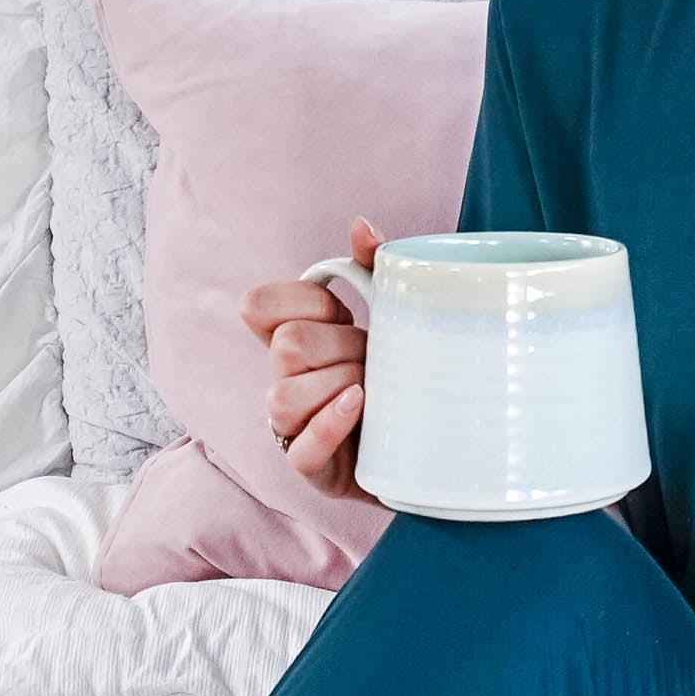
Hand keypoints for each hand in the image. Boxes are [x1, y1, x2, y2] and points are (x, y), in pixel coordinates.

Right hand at [239, 215, 380, 499]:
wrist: (436, 441)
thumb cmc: (401, 373)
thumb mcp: (392, 316)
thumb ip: (373, 268)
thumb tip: (362, 226)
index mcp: (291, 340)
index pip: (257, 305)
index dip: (303, 301)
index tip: (343, 311)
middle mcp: (282, 381)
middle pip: (286, 346)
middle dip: (341, 345)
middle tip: (375, 356)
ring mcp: (293, 429)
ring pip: (284, 397)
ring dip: (340, 384)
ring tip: (375, 389)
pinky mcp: (314, 469)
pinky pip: (302, 449)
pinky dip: (331, 423)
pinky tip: (361, 407)